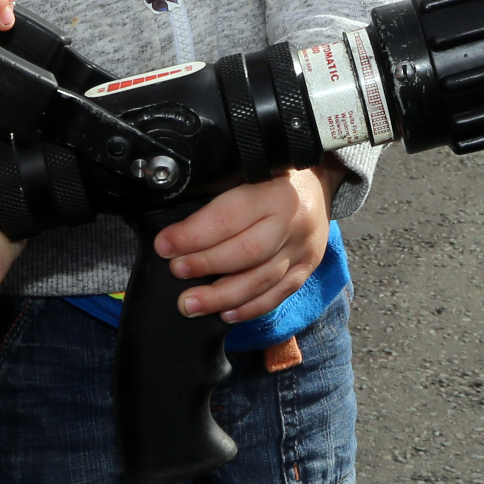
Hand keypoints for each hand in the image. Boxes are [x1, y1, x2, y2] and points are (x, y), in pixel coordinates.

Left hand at [156, 164, 336, 322]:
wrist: (318, 182)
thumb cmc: (273, 174)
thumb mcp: (248, 169)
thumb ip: (219, 192)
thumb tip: (177, 224)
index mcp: (275, 191)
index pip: (229, 216)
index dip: (193, 234)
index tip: (165, 245)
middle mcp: (293, 222)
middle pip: (246, 252)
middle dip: (205, 265)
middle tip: (176, 272)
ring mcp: (303, 249)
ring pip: (261, 280)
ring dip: (222, 296)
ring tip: (190, 304)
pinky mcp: (307, 269)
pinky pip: (277, 295)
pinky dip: (250, 308)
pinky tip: (225, 314)